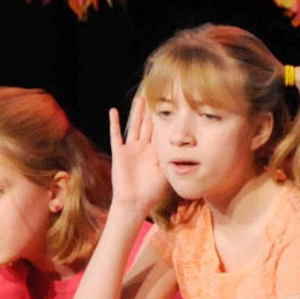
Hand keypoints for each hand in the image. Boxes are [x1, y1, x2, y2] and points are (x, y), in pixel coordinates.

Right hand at [107, 95, 165, 214]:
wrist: (134, 203)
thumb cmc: (152, 192)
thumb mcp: (166, 174)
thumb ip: (172, 160)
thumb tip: (185, 149)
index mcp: (156, 152)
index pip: (161, 132)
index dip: (166, 119)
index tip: (173, 105)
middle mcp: (144, 148)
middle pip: (148, 125)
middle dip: (152, 111)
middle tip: (157, 95)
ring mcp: (131, 149)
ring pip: (135, 126)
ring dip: (137, 113)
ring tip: (140, 98)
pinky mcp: (120, 153)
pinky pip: (116, 135)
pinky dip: (115, 123)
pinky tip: (114, 111)